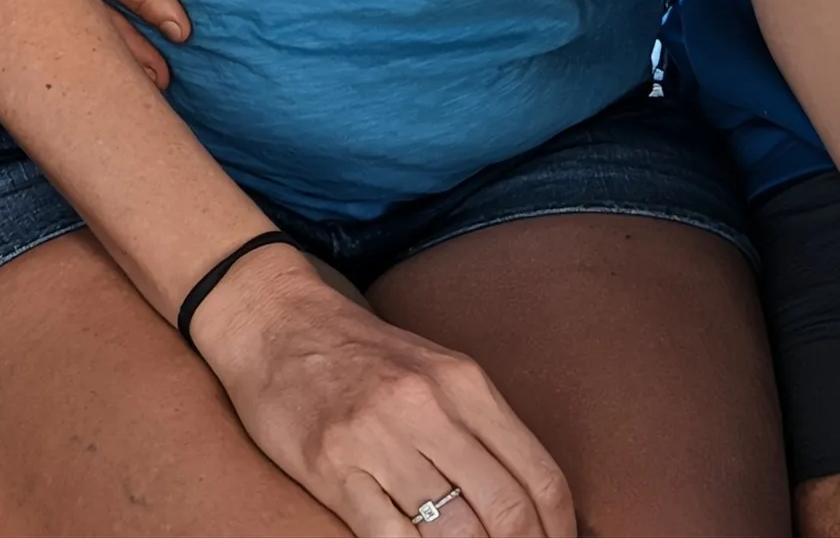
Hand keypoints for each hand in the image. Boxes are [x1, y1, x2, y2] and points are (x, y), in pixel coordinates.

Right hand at [192, 248, 576, 537]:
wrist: (280, 322)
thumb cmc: (366, 355)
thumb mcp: (438, 372)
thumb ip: (482, 427)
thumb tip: (530, 497)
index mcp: (466, 383)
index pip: (538, 474)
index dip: (559, 528)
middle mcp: (430, 407)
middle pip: (505, 509)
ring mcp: (379, 439)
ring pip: (453, 532)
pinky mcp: (332, 468)